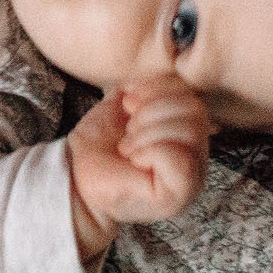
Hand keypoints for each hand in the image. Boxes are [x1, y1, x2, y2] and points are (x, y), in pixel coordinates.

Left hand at [65, 75, 214, 253]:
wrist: (76, 180)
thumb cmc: (98, 149)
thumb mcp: (118, 109)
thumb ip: (139, 91)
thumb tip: (148, 79)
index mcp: (184, 131)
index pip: (191, 95)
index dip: (160, 87)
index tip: (128, 99)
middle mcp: (195, 153)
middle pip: (195, 110)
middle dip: (154, 110)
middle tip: (128, 128)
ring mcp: (192, 175)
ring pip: (191, 131)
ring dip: (149, 131)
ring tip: (128, 146)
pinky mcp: (180, 193)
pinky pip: (180, 159)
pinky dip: (152, 150)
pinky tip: (134, 159)